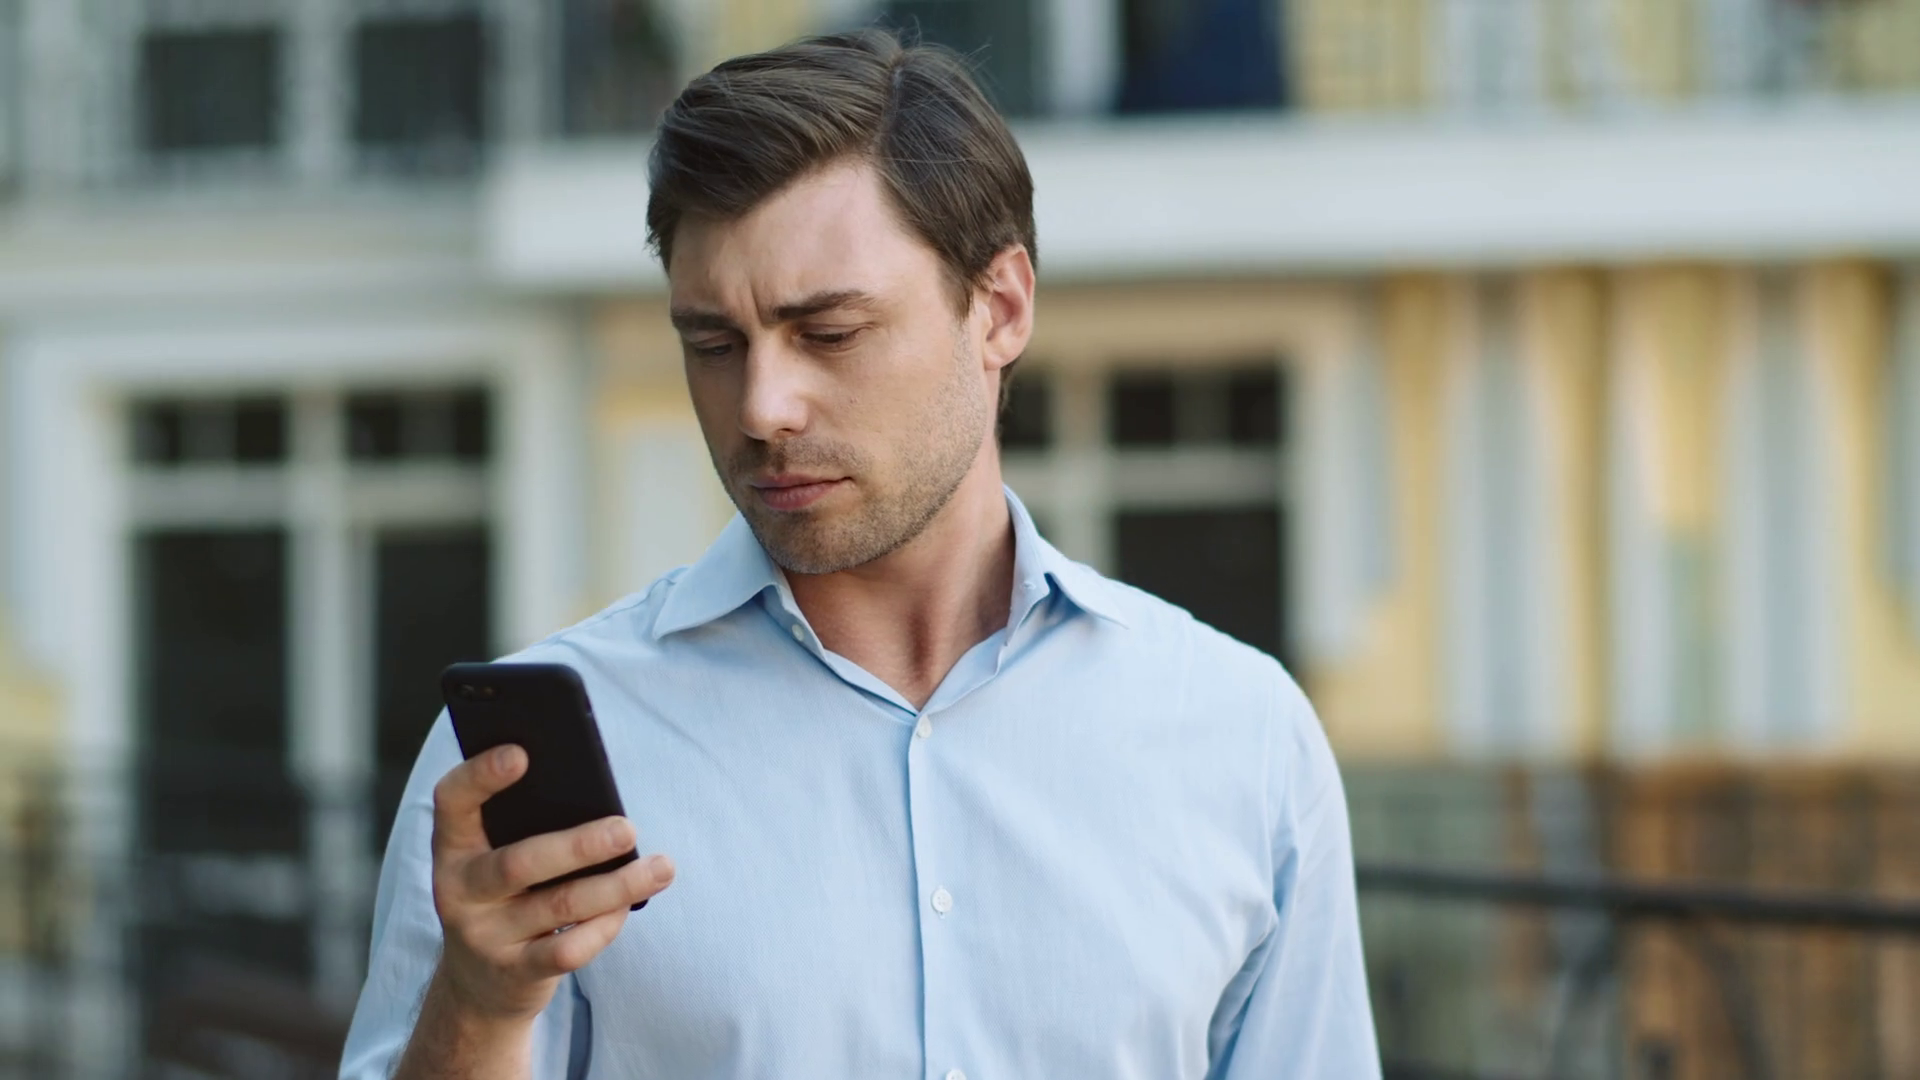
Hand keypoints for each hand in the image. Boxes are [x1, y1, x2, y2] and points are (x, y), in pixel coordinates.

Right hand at [427, 744, 674, 1023]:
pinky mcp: (515, 973)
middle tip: (627, 827)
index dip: (481, 775)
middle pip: (520, 864)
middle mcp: (459, 890)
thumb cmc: (506, 897)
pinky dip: (605, 927)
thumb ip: (526, 827)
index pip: (452, 801)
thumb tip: (599, 800)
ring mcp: (484, 936)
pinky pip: (568, 951)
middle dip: (579, 846)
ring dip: (616, 886)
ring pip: (558, 907)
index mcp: (455, 847)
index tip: (522, 753)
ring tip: (661, 867)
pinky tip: (627, 907)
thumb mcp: (498, 858)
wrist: (478, 985)